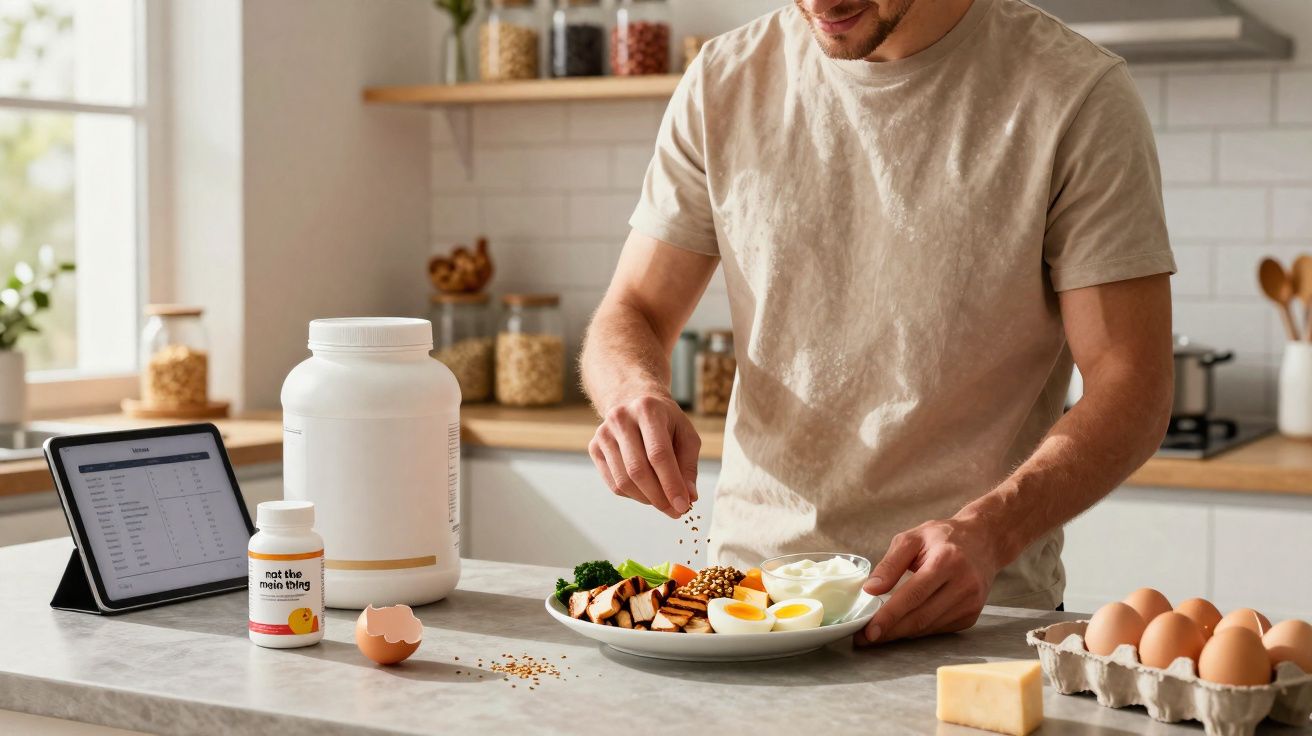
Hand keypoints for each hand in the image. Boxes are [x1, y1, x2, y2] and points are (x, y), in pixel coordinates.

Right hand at [588, 395, 700, 518]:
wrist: (633, 400)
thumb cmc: (666, 421)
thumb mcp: (685, 434)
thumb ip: (688, 465)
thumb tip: (689, 497)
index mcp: (647, 409)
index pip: (658, 454)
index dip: (671, 484)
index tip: (684, 506)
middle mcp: (621, 418)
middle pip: (638, 469)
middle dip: (659, 497)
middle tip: (676, 512)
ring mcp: (603, 433)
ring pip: (623, 480)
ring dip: (646, 499)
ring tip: (663, 503)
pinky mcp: (594, 447)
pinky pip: (613, 483)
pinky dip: (633, 495)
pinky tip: (647, 493)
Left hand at [856, 516, 1002, 645]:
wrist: (983, 541)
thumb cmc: (943, 537)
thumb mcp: (912, 538)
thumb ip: (890, 564)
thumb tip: (870, 589)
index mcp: (947, 561)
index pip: (913, 595)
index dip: (889, 616)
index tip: (868, 630)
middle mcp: (963, 584)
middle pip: (921, 617)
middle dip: (890, 630)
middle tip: (865, 637)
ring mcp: (971, 603)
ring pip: (928, 627)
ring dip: (901, 633)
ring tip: (879, 632)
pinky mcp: (972, 615)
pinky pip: (938, 629)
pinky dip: (918, 629)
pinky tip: (903, 624)